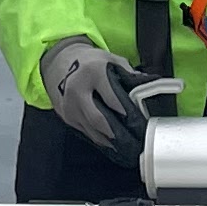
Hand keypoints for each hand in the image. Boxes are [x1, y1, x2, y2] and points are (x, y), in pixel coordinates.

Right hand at [40, 36, 145, 156]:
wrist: (61, 62)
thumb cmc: (90, 62)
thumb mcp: (110, 59)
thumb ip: (128, 72)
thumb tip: (146, 85)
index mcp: (92, 73)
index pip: (110, 97)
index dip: (124, 111)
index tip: (135, 121)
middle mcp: (78, 89)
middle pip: (97, 118)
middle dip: (115, 133)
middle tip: (130, 141)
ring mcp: (70, 104)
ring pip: (91, 129)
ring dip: (107, 140)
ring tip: (123, 146)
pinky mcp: (66, 115)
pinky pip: (84, 131)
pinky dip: (98, 137)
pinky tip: (109, 142)